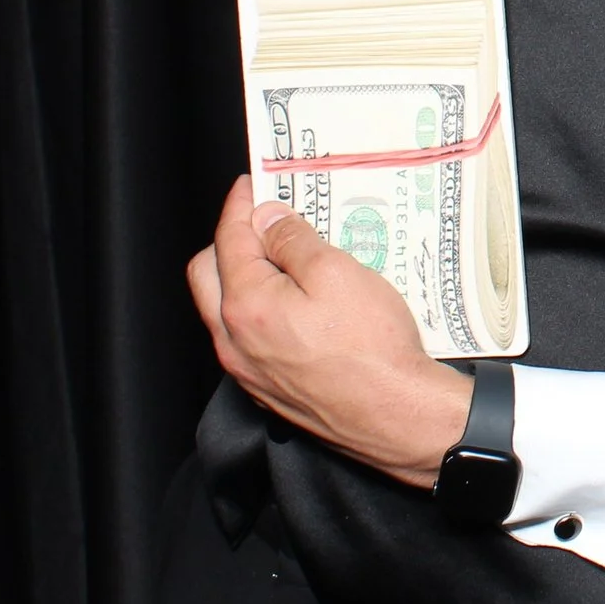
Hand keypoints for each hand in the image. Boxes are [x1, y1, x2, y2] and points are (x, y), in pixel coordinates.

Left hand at [186, 176, 472, 486]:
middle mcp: (234, 342)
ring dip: (242, 277)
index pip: (229, 240)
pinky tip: (293, 303)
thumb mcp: (339, 274)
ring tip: (283, 258)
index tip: (251, 187)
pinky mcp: (268, 390)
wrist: (395, 416)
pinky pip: (246, 339)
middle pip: (208, 274)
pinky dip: (257, 310)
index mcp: (246, 307)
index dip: (240, 206)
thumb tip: (269, 220)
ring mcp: (247, 371)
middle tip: (262, 220)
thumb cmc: (373, 350)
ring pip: (224, 310)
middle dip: (229, 240)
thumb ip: (295, 242)